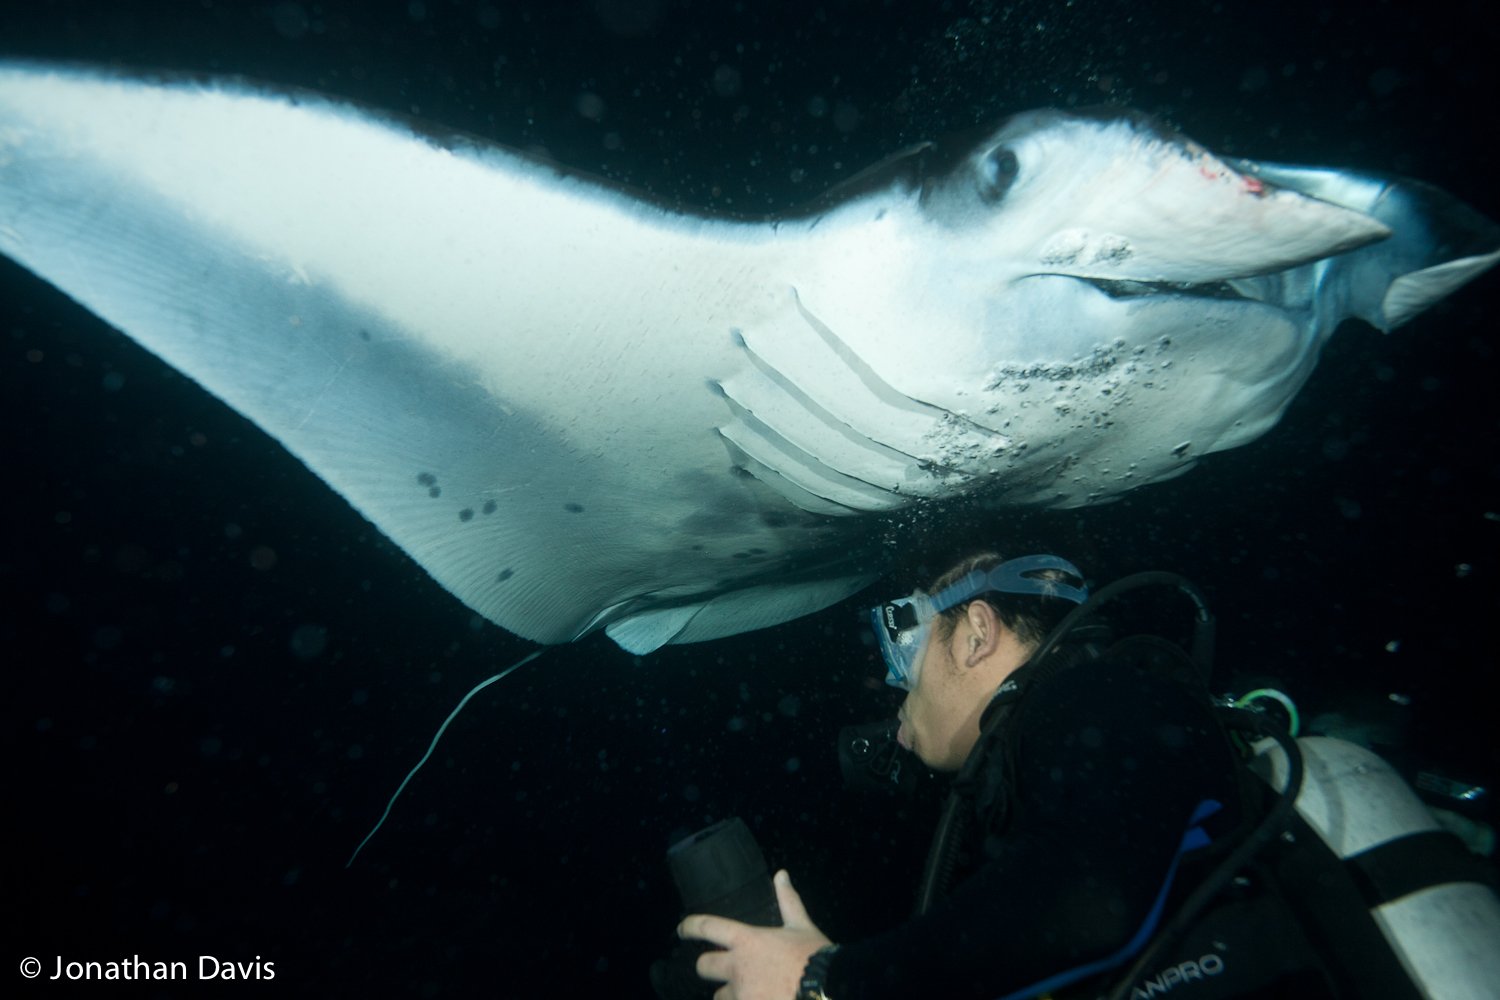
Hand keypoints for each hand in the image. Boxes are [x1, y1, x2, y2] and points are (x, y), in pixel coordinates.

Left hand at [677, 869, 833, 999]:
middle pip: (703, 966)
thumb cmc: (815, 958)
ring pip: (720, 997)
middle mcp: (737, 968)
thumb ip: (788, 901)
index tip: (682, 930)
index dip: (689, 926)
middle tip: (719, 969)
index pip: (707, 927)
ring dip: (730, 995)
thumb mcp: (801, 927)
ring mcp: (741, 995)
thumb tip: (781, 875)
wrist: (829, 990)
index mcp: (747, 941)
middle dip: (709, 967)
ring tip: (749, 993)